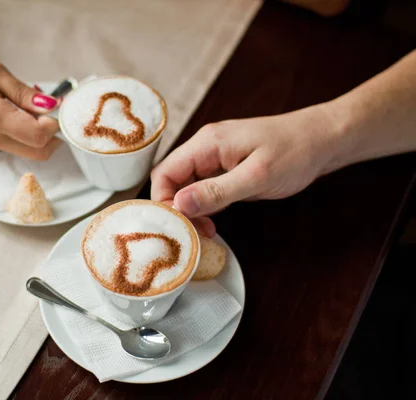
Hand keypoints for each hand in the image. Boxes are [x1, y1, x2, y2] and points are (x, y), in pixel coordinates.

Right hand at [0, 38, 60, 159]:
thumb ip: (24, 93)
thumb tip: (51, 107)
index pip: (37, 136)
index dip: (54, 124)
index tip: (56, 106)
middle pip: (37, 152)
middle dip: (52, 134)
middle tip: (51, 108)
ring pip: (29, 150)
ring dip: (40, 133)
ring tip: (33, 104)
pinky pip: (17, 144)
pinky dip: (27, 132)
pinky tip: (22, 110)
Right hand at [151, 105, 339, 236]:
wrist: (324, 139)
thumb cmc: (295, 152)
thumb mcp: (256, 176)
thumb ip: (216, 191)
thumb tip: (178, 205)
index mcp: (207, 143)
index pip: (164, 172)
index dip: (163, 201)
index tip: (178, 226)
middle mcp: (206, 148)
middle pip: (172, 181)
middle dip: (177, 209)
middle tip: (195, 233)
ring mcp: (216, 158)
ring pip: (187, 187)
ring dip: (191, 211)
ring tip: (206, 231)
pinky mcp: (226, 168)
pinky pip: (203, 189)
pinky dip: (204, 207)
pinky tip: (214, 222)